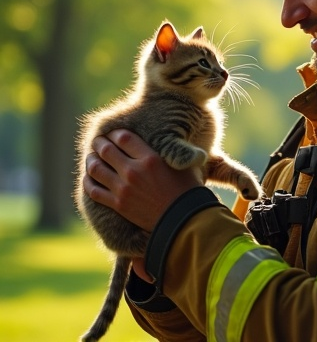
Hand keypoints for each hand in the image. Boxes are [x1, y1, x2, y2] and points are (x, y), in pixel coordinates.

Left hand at [84, 129, 203, 231]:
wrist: (183, 221)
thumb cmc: (188, 191)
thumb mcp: (182, 164)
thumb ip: (171, 151)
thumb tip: (169, 140)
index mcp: (151, 158)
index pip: (124, 138)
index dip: (115, 133)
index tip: (113, 133)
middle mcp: (134, 171)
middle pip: (106, 150)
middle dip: (99, 143)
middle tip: (97, 141)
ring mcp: (123, 189)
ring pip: (96, 169)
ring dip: (90, 160)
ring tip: (91, 157)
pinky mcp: (118, 205)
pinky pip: (94, 191)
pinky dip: (88, 182)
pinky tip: (89, 178)